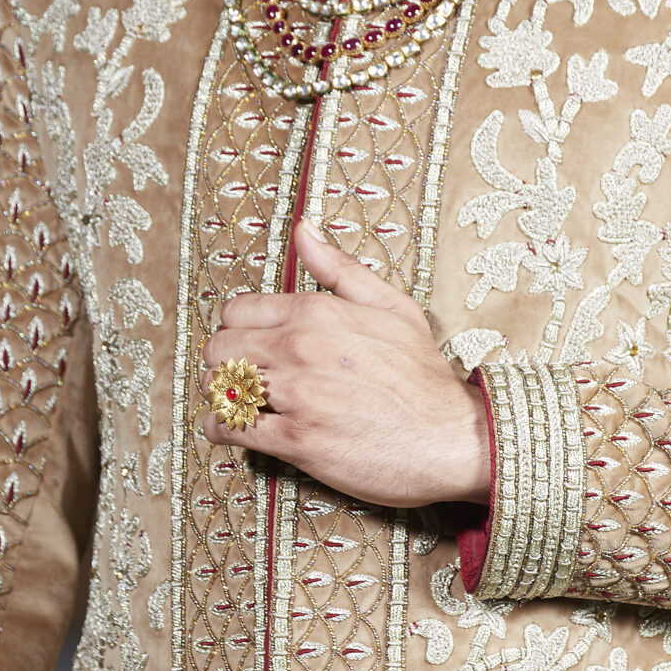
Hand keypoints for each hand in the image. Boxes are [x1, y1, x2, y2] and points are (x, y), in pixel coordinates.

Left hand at [200, 218, 491, 509]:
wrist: (452, 436)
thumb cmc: (423, 375)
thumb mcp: (392, 307)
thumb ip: (340, 269)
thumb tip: (303, 230)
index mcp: (316, 312)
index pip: (237, 311)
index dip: (240, 330)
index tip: (251, 346)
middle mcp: (299, 348)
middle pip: (219, 348)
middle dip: (226, 362)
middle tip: (243, 376)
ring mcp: (295, 395)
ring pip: (219, 386)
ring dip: (223, 396)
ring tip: (241, 402)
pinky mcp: (295, 440)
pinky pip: (230, 428)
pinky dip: (223, 429)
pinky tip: (236, 429)